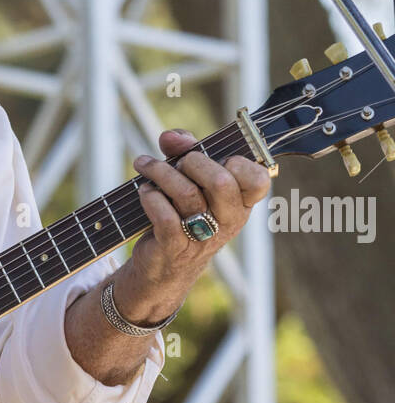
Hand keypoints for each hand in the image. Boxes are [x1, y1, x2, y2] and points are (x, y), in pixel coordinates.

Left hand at [117, 128, 271, 319]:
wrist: (164, 265)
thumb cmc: (182, 213)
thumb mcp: (191, 180)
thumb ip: (186, 150)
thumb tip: (172, 137)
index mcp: (240, 203)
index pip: (258, 180)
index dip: (238, 162)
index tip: (216, 157)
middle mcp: (227, 221)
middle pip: (220, 181)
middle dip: (192, 162)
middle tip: (176, 162)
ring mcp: (203, 236)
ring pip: (187, 194)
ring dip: (161, 173)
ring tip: (145, 166)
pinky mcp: (175, 247)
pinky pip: (166, 217)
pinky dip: (151, 198)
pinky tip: (144, 192)